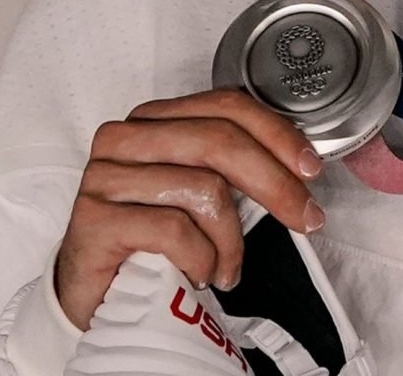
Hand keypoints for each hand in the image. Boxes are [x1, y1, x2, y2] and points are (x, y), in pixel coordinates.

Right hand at [52, 89, 328, 331]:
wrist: (92, 295)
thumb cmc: (149, 243)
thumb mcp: (196, 195)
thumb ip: (231, 169)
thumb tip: (298, 169)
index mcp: (153, 120)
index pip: (224, 106)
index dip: (276, 134)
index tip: (310, 169)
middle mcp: (123, 138)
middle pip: (219, 142)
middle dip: (275, 183)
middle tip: (305, 219)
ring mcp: (104, 177)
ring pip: (202, 190)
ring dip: (230, 240)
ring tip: (226, 268)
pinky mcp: (94, 220)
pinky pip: (174, 230)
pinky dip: (200, 258)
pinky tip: (199, 275)